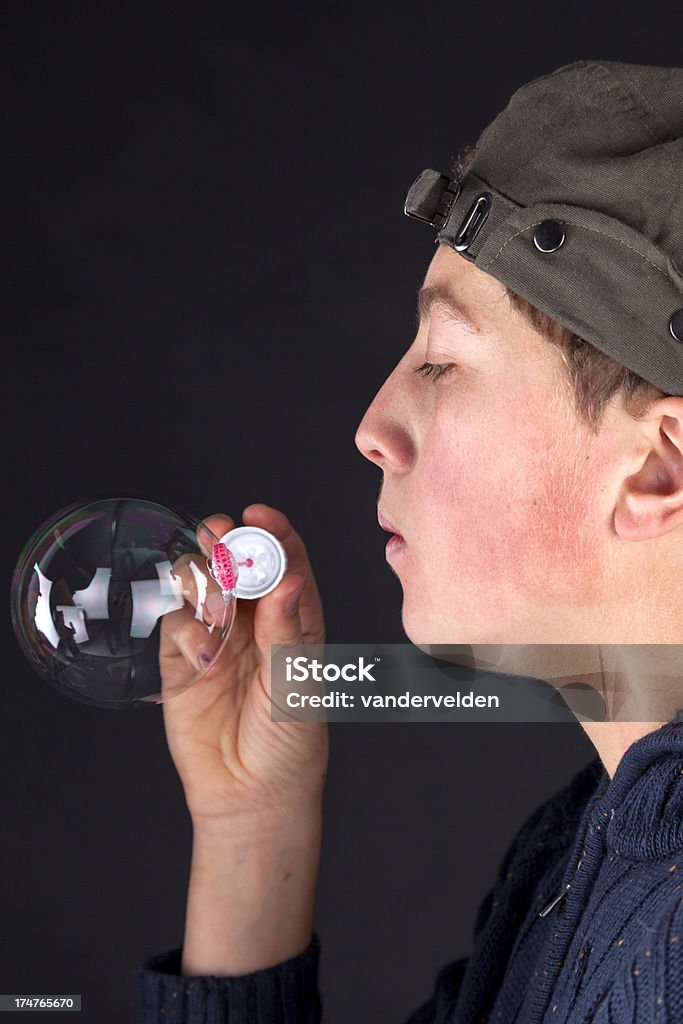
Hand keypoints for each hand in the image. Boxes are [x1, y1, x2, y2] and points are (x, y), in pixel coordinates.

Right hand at [158, 502, 327, 829]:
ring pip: (201, 583)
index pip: (285, 560)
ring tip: (216, 611)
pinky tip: (203, 654)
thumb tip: (289, 578)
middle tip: (219, 536)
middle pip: (237, 562)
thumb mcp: (297, 682)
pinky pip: (176, 622)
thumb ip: (286, 630)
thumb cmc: (290, 742)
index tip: (257, 514)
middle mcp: (256, 620)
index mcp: (295, 617)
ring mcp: (218, 636)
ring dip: (203, 581)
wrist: (250, 795)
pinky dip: (185, 627)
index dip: (272, 532)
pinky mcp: (183, 658)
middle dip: (227, 542)